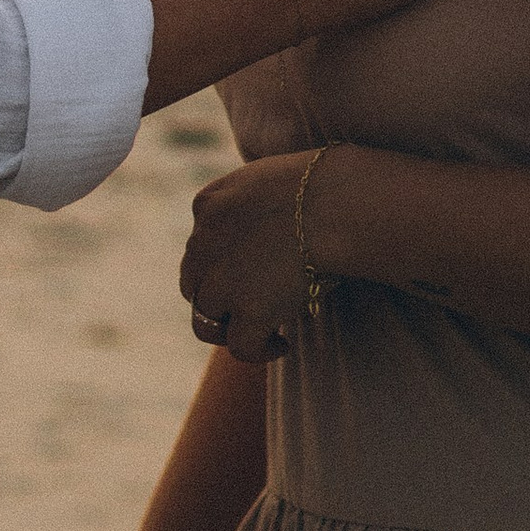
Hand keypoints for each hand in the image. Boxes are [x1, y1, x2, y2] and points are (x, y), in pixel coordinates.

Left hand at [180, 153, 318, 362]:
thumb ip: (250, 202)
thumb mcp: (267, 179)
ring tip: (263, 331)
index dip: (218, 264)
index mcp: (208, 205)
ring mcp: (222, 281)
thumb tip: (267, 227)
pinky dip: (258, 351)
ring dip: (231, 328)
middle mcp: (203, 244)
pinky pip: (240, 346)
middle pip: (194, 284)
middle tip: (250, 304)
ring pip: (206, 320)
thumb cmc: (321, 185)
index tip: (245, 271)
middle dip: (218, 297)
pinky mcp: (248, 311)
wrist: (335, 204)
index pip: (199, 244)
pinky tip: (280, 344)